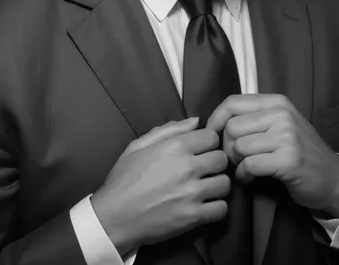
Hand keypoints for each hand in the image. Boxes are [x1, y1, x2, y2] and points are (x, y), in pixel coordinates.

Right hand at [91, 118, 229, 255]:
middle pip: (222, 159)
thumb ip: (169, 130)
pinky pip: (222, 209)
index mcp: (175, 146)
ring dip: (217, 185)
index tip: (201, 151)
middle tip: (204, 170)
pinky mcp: (193, 217)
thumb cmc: (124, 179)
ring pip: (225, 183)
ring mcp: (192, 193)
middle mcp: (187, 167)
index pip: (212, 137)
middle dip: (214, 162)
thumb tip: (196, 120)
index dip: (207, 143)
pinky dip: (216, 208)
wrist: (113, 217)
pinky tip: (204, 206)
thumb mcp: (139, 146)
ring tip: (205, 188)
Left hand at [206, 94, 338, 216]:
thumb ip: (253, 118)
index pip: (233, 102)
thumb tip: (215, 121)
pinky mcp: (288, 160)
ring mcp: (287, 136)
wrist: (333, 178)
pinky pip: (249, 165)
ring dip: (236, 162)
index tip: (212, 135)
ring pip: (239, 146)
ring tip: (245, 168)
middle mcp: (282, 114)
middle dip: (227, 146)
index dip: (216, 119)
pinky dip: (244, 175)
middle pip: (232, 126)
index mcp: (277, 102)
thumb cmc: (299, 151)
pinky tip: (250, 178)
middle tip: (235, 159)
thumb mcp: (279, 125)